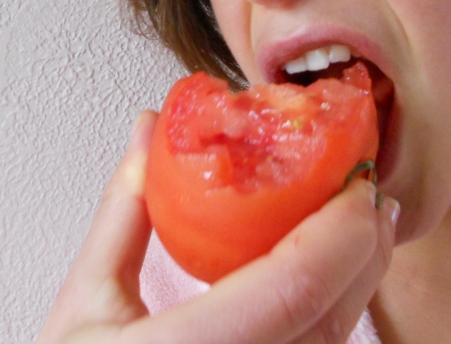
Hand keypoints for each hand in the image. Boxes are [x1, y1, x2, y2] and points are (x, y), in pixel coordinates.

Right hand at [36, 111, 398, 343]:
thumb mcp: (85, 304)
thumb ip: (124, 213)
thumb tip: (149, 129)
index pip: (290, 290)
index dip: (337, 230)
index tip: (353, 179)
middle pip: (330, 320)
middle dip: (364, 246)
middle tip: (365, 187)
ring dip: (360, 279)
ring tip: (359, 224)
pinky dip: (336, 310)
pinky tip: (335, 276)